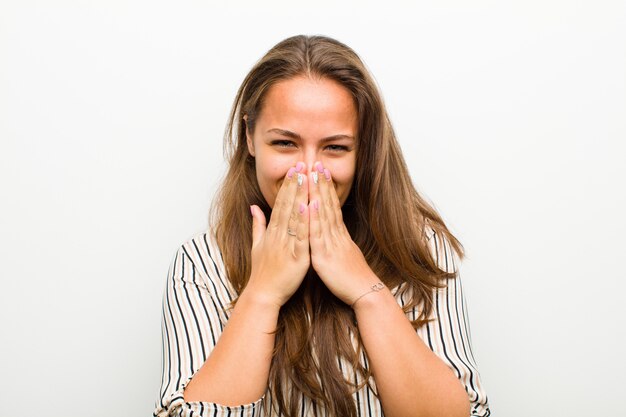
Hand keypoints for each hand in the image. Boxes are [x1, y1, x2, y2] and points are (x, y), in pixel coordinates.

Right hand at [247, 163, 309, 307]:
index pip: (280, 204)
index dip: (287, 186)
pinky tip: (307, 206)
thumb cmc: (262, 272)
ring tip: (306, 178)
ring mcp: (287, 245)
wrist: (263, 295)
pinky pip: (301, 237)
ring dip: (300, 196)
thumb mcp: (256, 245)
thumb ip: (257, 225)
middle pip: (287, 205)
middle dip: (294, 184)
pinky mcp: (296, 257)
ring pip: (294, 217)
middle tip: (301, 165)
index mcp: (272, 232)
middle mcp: (278, 235)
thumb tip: (253, 207)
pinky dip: (304, 221)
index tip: (294, 170)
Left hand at [308, 162, 378, 305]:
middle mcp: (336, 234)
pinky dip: (315, 218)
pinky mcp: (325, 255)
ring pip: (323, 214)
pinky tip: (311, 203)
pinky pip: (318, 234)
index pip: (332, 206)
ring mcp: (331, 242)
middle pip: (328, 204)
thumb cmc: (353, 277)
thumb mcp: (344, 254)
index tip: (322, 171)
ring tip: (314, 175)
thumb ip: (337, 241)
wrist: (364, 291)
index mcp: (338, 234)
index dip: (326, 188)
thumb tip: (334, 233)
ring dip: (318, 193)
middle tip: (317, 163)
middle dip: (322, 183)